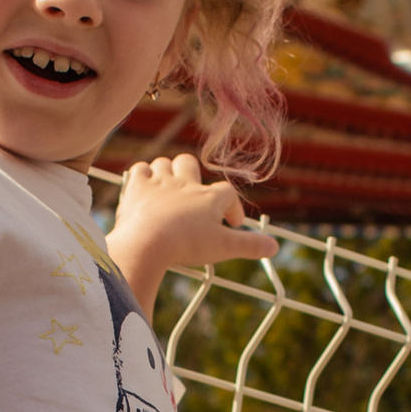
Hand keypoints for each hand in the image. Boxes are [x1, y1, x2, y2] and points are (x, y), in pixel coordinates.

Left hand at [108, 152, 276, 314]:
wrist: (146, 243)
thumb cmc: (187, 244)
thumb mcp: (224, 248)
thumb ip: (250, 246)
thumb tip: (274, 247)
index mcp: (209, 197)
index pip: (227, 193)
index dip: (232, 207)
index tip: (231, 224)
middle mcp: (185, 184)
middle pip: (190, 164)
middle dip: (193, 177)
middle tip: (192, 198)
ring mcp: (159, 183)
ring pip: (164, 164)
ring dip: (167, 174)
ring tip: (169, 192)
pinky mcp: (136, 189)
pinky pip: (139, 170)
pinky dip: (142, 176)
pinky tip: (144, 189)